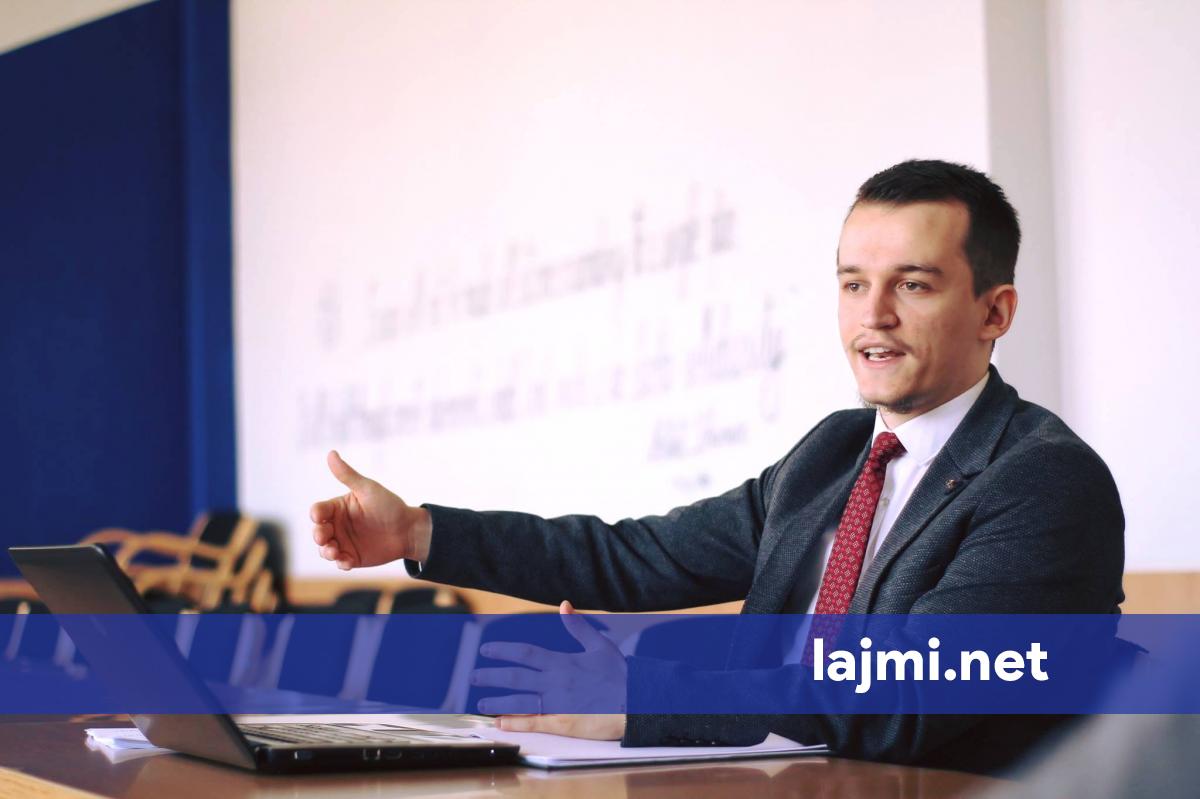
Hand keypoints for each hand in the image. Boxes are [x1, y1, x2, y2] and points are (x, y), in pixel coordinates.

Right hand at [310, 450, 431, 568]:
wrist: (408, 529)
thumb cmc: (389, 505)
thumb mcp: (367, 489)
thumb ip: (348, 475)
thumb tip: (331, 453)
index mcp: (337, 507)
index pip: (318, 510)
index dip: (316, 514)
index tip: (319, 516)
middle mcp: (337, 525)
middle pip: (317, 531)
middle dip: (318, 535)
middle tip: (324, 537)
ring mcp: (343, 542)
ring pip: (324, 549)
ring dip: (326, 551)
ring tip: (334, 552)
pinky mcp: (351, 557)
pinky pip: (339, 562)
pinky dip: (340, 563)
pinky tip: (347, 562)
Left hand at [472, 601, 627, 739]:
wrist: (638, 701)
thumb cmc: (621, 674)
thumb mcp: (600, 645)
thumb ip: (578, 627)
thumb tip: (565, 605)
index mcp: (562, 661)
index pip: (525, 653)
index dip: (503, 650)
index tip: (487, 649)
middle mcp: (555, 681)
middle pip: (515, 676)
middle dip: (491, 675)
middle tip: (473, 675)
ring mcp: (557, 703)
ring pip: (519, 700)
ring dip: (497, 701)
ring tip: (480, 702)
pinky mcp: (563, 723)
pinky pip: (533, 723)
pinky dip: (514, 723)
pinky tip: (499, 723)